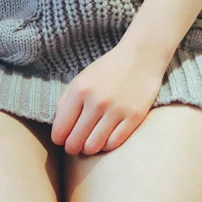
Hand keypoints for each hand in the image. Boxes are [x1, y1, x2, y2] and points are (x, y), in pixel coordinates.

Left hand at [52, 41, 167, 155]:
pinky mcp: (135, 115)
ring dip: (91, 147)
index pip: (59, 132)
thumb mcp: (82, 79)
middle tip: (79, 141)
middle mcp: (97, 101)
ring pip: (93, 147)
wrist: (143, 54)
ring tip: (94, 139)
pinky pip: (114, 143)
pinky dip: (108, 144)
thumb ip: (65, 103)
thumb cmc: (109, 69)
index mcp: (80, 90)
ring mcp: (117, 109)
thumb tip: (58, 131)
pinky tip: (108, 135)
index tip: (66, 137)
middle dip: (74, 146)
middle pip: (74, 143)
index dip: (60, 139)